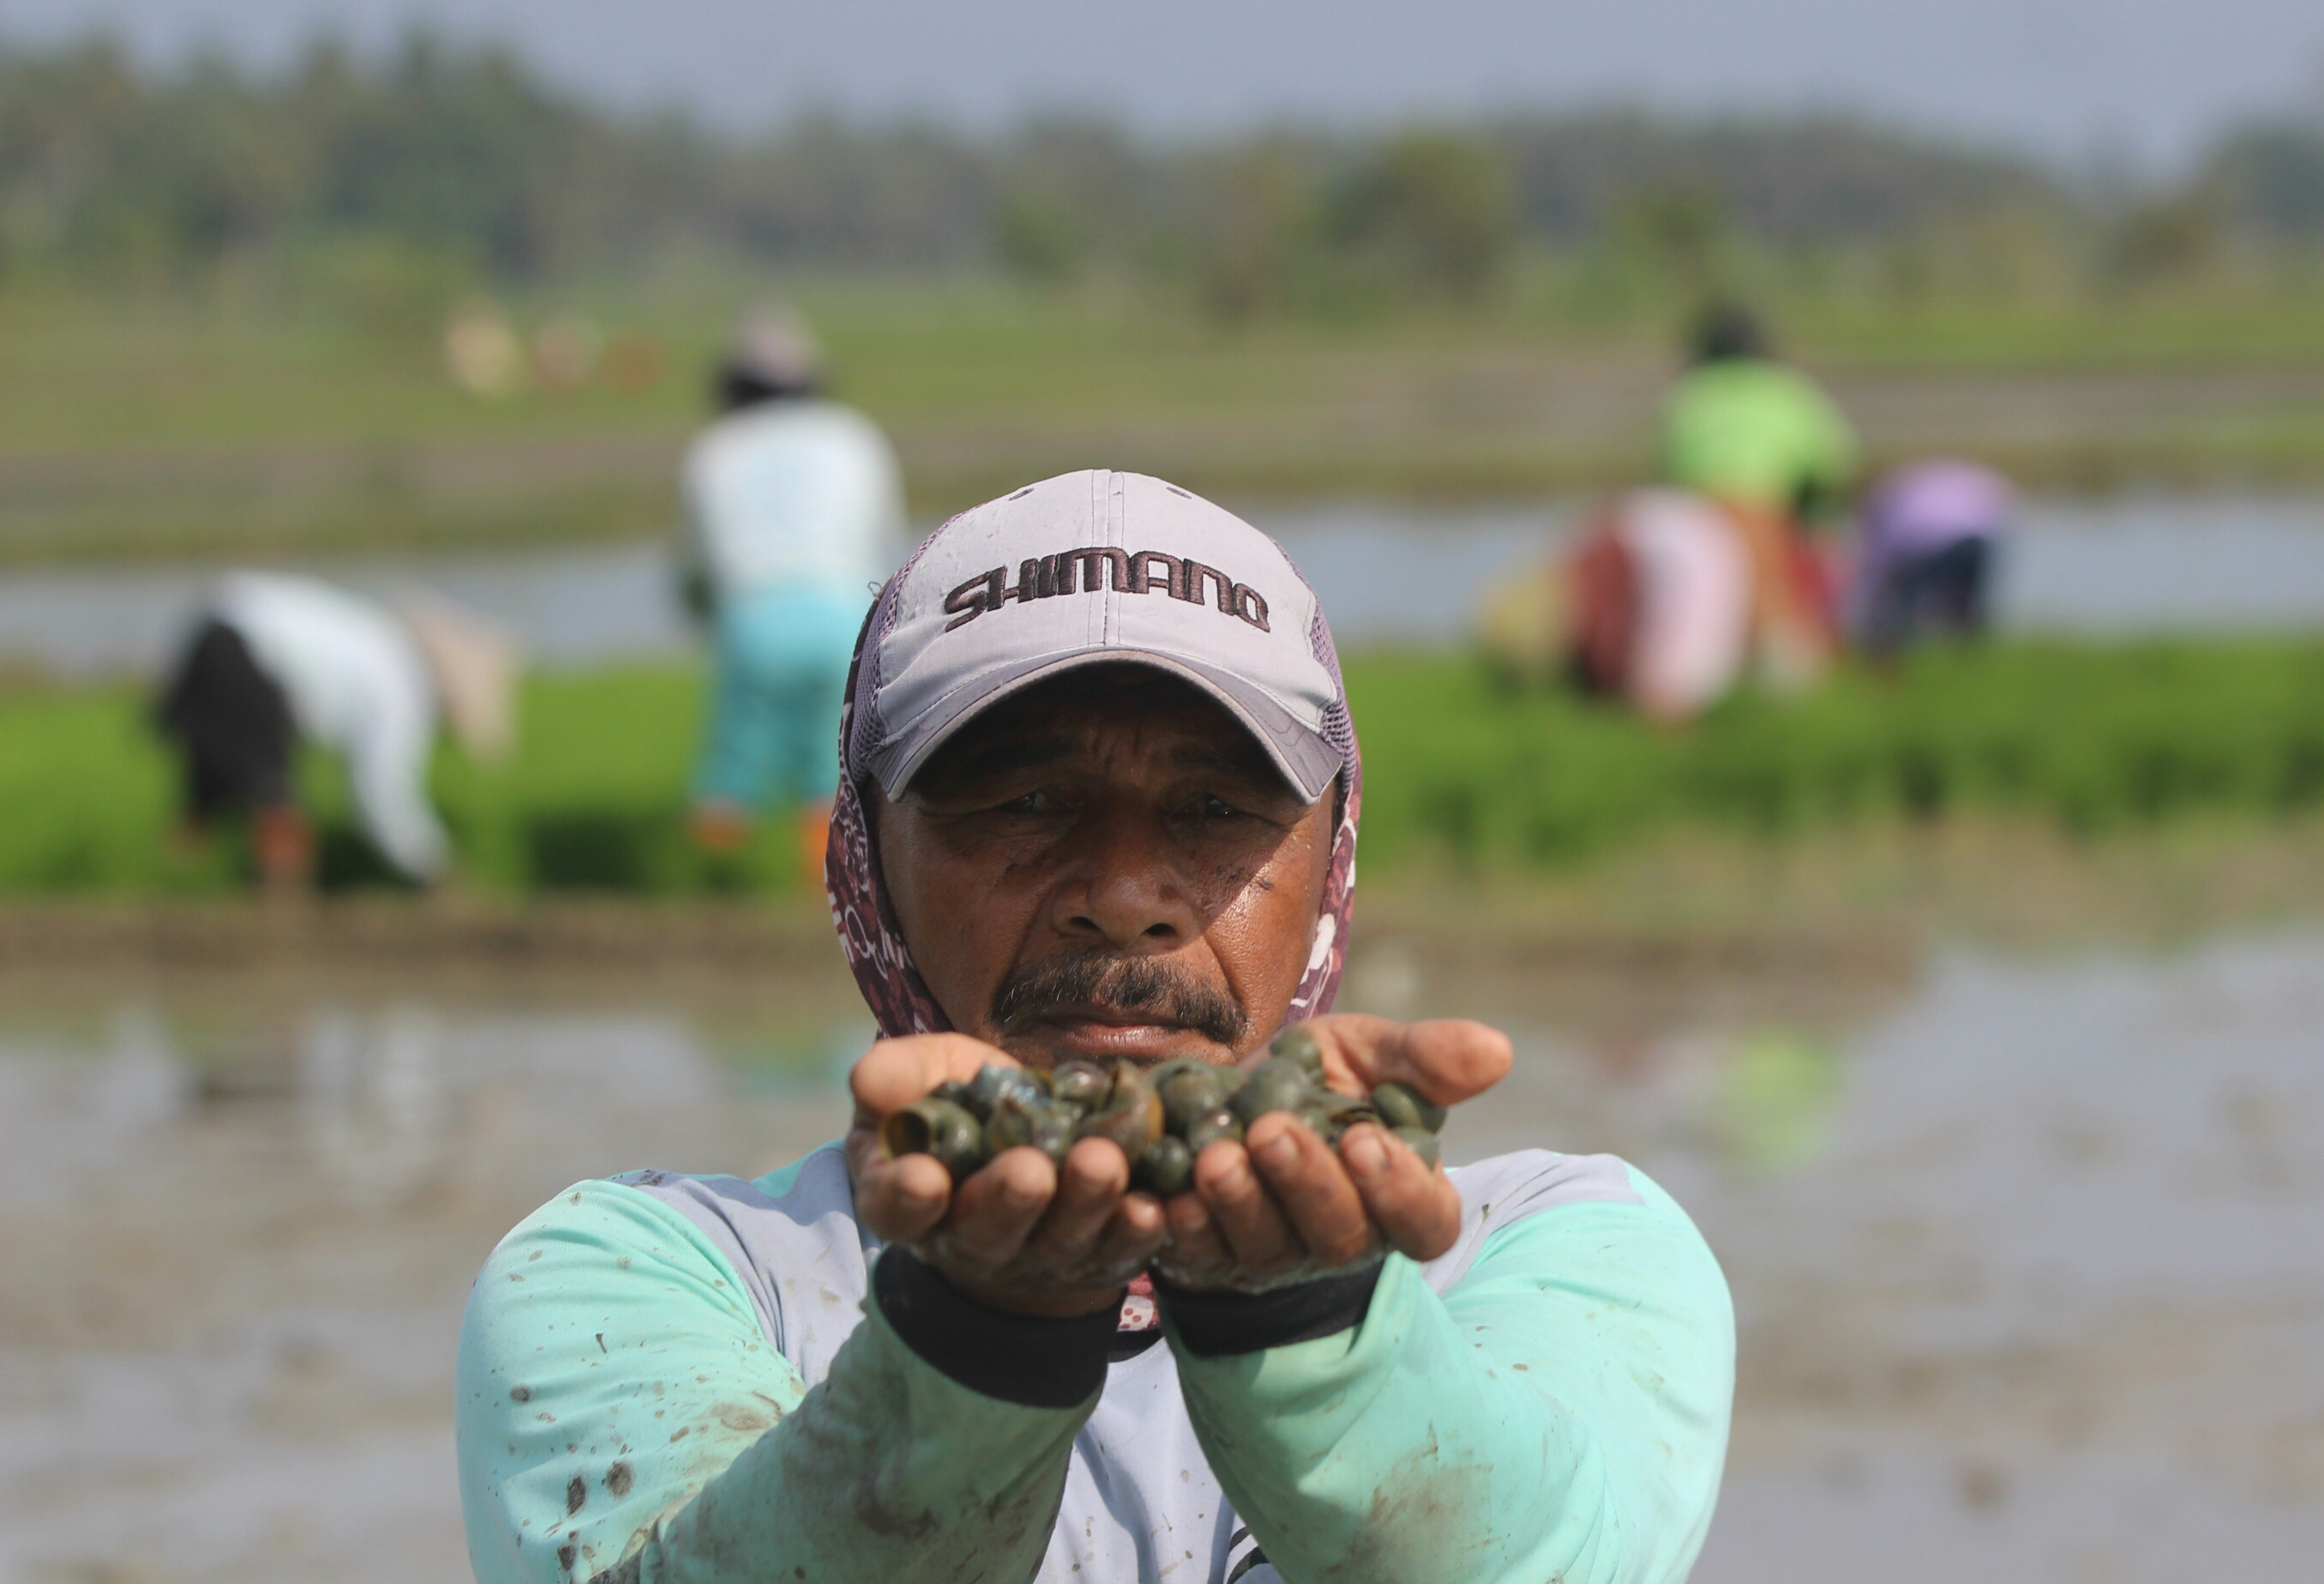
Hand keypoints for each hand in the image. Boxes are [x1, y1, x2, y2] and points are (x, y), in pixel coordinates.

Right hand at [847, 1034, 1166, 1318]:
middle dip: (1010, 1200)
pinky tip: (1153, 1205)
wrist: (1030, 1144)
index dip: (909, 1198)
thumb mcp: (923, 1082)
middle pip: (988, 1232)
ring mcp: (1039, 1256)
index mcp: (910, 1201)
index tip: (925, 1177)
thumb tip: (870, 1075)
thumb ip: (897, 1076)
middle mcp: (972, 1242)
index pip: (898, 1210)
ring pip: (1061, 1239)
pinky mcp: (1099, 1256)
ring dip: (1085, 1204)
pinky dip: (1138, 1230)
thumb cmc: (961, 1109)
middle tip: (1030, 1170)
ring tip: (1102, 1163)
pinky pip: (1122, 1249)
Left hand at [1154, 1015, 1511, 1293]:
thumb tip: (1499, 1051)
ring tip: (1216, 1156)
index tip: (1366, 1141)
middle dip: (1307, 1184)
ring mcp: (1270, 1257)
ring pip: (1264, 1248)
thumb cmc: (1316, 1081)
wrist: (1225, 1101)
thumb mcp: (1366, 1054)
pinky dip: (1179, 1230)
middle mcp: (1339, 1239)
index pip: (1424, 1224)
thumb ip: (1423, 1057)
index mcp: (1396, 1196)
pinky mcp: (1205, 1258)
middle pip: (1339, 1238)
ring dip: (1240, 1204)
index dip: (1400, 1193)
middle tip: (1273, 1130)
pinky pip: (1193, 1256)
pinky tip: (1165, 1200)